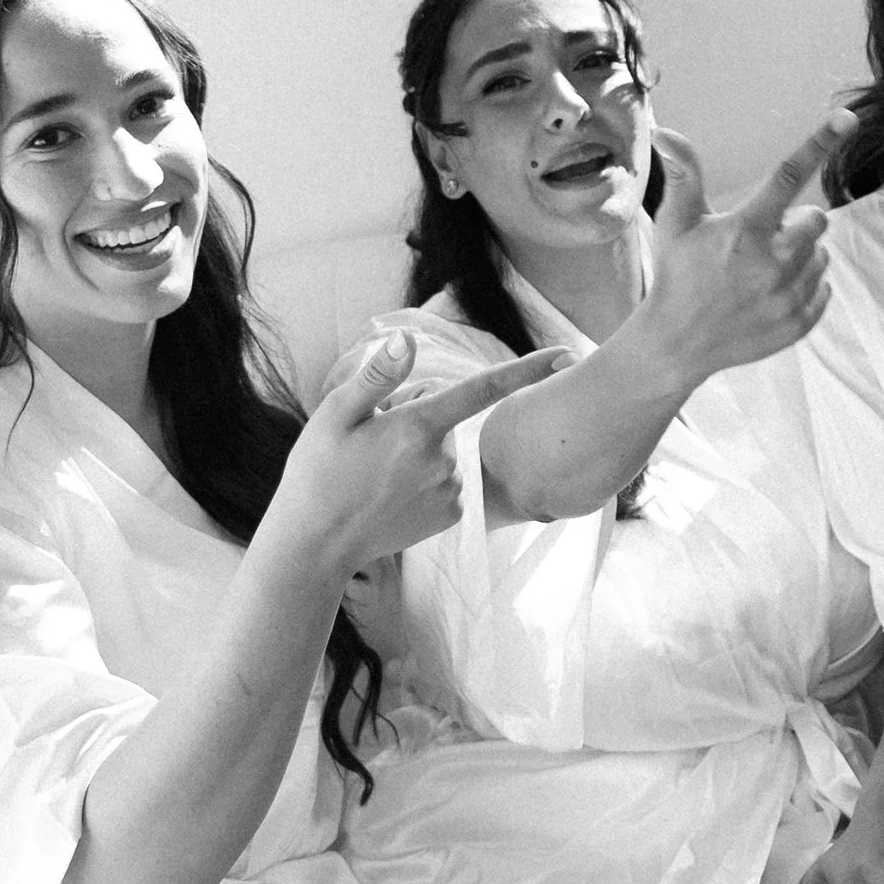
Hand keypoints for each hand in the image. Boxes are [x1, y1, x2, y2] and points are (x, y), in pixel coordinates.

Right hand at [278, 335, 567, 567]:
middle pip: (442, 416)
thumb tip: (408, 338)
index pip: (484, 389)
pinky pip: (447, 479)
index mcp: (419, 427)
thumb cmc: (318, 473)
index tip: (565, 355)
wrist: (317, 544)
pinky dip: (426, 479)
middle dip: (414, 418)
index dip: (528, 370)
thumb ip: (377, 376)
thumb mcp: (335, 415)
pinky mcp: (453, 514)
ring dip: (417, 452)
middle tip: (368, 444)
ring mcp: (453, 490)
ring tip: (375, 474)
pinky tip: (393, 494)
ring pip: (443, 450)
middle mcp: (446, 459)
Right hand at [644, 110, 849, 392]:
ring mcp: (789, 295)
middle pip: (816, 220)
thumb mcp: (675, 224)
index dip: (820, 143)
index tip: (847, 119)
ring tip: (760, 271)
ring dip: (800, 256)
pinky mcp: (800, 322)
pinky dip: (805, 287)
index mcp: (746, 230)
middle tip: (762, 240)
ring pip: (821, 256)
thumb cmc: (677, 275)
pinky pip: (823, 289)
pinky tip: (770, 294)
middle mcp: (774, 261)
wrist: (677, 344)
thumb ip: (683, 176)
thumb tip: (666, 132)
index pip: (789, 176)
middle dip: (796, 222)